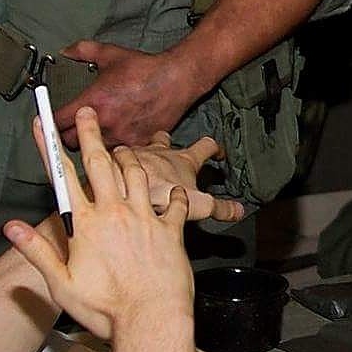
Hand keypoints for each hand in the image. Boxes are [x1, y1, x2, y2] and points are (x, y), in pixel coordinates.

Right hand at [5, 109, 191, 340]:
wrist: (149, 321)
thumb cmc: (105, 309)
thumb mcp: (61, 284)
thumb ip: (37, 251)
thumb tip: (11, 228)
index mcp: (87, 224)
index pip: (63, 177)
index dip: (52, 146)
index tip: (44, 123)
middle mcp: (116, 213)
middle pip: (102, 163)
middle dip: (93, 134)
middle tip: (90, 112)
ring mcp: (146, 217)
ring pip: (138, 173)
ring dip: (130, 159)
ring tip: (124, 151)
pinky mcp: (172, 229)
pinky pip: (176, 201)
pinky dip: (174, 193)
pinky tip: (173, 192)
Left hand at [56, 40, 201, 149]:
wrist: (177, 79)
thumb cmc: (146, 69)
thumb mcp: (111, 54)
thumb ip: (84, 50)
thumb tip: (66, 50)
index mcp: (93, 101)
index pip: (57, 122)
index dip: (50, 122)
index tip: (50, 121)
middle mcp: (105, 122)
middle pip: (71, 142)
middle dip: (67, 136)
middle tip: (72, 128)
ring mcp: (121, 136)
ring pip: (94, 150)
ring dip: (92, 144)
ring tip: (96, 134)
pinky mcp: (137, 144)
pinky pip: (117, 153)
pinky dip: (114, 147)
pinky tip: (117, 137)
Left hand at [123, 131, 246, 224]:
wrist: (120, 187)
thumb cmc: (158, 192)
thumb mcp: (197, 204)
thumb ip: (219, 208)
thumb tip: (238, 211)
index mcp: (183, 160)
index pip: (205, 146)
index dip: (214, 148)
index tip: (218, 152)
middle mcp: (159, 153)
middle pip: (167, 140)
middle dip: (169, 143)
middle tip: (171, 148)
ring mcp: (136, 155)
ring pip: (140, 147)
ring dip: (141, 153)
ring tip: (137, 163)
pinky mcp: (115, 163)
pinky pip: (116, 159)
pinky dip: (116, 165)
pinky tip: (113, 176)